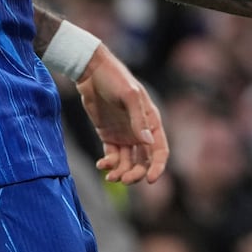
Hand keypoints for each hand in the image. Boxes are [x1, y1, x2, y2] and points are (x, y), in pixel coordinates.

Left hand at [75, 45, 168, 184]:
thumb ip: (138, 119)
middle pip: (144, 161)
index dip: (158, 167)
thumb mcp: (129, 96)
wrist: (91, 71)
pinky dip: (109, 164)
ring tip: (109, 175)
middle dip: (136, 174)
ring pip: (128, 162)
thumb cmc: (115, 79)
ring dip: (121, 172)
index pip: (160, 150)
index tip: (151, 180)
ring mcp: (124, 134)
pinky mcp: (109, 135)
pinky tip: (101, 165)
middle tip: (123, 179)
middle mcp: (140, 130)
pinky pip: (113, 156)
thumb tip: (148, 143)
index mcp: (151, 121)